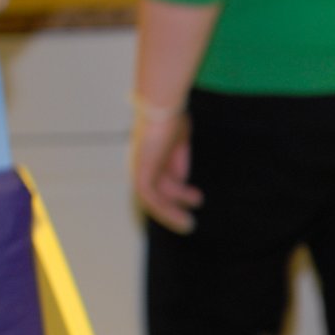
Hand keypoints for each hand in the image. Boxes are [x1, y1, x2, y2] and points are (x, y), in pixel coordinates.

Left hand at [130, 111, 201, 232]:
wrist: (161, 108)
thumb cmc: (171, 117)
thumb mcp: (179, 140)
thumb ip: (178, 159)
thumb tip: (181, 180)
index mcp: (148, 152)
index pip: (160, 179)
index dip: (178, 192)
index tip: (196, 198)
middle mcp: (140, 163)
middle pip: (155, 192)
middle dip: (172, 207)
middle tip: (189, 221)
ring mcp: (139, 169)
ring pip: (153, 200)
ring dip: (171, 214)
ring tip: (189, 225)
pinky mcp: (141, 175)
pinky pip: (153, 200)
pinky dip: (167, 212)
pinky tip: (183, 219)